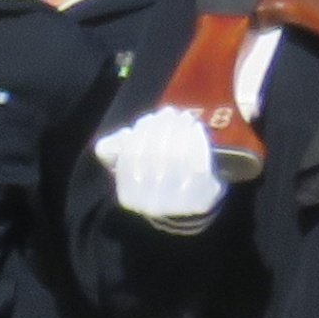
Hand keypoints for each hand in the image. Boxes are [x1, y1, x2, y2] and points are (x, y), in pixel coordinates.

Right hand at [96, 107, 222, 230]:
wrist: (189, 201)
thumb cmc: (154, 176)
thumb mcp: (130, 163)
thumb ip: (117, 147)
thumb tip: (123, 136)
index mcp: (129, 196)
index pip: (131, 155)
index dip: (140, 132)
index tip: (150, 118)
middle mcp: (151, 205)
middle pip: (155, 154)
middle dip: (162, 128)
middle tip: (169, 112)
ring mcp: (177, 205)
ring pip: (177, 157)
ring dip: (180, 130)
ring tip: (183, 117)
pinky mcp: (201, 199)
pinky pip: (199, 165)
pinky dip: (198, 142)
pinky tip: (196, 129)